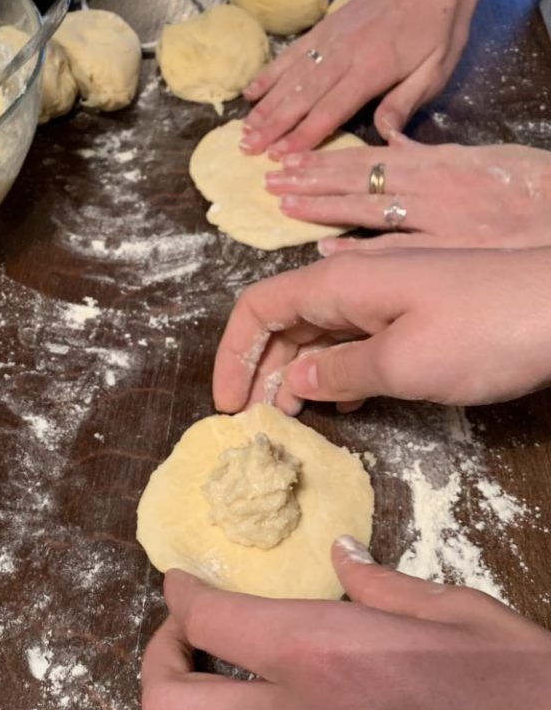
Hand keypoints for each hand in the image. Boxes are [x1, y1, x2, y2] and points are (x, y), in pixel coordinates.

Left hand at [140, 540, 550, 709]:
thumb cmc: (525, 694)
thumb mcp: (457, 613)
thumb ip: (381, 583)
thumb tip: (341, 553)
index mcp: (321, 654)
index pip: (210, 616)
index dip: (184, 594)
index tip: (182, 589)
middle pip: (170, 707)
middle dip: (158, 667)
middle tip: (177, 650)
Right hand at [212, 247, 550, 412]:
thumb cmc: (482, 332)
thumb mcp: (401, 363)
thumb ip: (338, 372)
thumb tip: (295, 380)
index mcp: (337, 284)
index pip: (258, 308)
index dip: (233, 356)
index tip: (228, 407)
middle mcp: (353, 284)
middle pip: (283, 322)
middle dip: (259, 371)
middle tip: (251, 425)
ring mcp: (386, 299)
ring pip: (318, 334)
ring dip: (295, 375)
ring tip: (285, 420)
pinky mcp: (413, 317)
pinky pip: (354, 342)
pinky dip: (334, 373)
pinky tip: (337, 406)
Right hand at [239, 0, 480, 156]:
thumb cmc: (441, 27)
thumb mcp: (437, 70)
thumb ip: (405, 103)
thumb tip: (384, 137)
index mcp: (373, 68)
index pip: (331, 109)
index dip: (304, 135)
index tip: (280, 156)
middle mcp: (345, 53)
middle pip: (302, 95)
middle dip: (273, 125)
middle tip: (247, 149)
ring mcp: (331, 38)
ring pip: (291, 76)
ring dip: (265, 105)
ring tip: (244, 129)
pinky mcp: (326, 26)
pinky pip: (292, 53)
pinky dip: (269, 72)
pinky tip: (251, 91)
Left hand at [264, 133, 550, 251]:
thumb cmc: (537, 188)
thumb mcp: (486, 156)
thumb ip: (434, 152)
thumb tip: (393, 136)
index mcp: (440, 163)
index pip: (369, 158)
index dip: (325, 159)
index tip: (289, 160)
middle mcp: (434, 189)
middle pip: (360, 182)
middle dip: (311, 181)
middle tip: (269, 181)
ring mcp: (442, 223)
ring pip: (371, 210)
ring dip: (324, 208)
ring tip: (284, 205)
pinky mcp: (455, 255)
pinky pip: (400, 252)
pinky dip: (362, 251)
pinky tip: (326, 250)